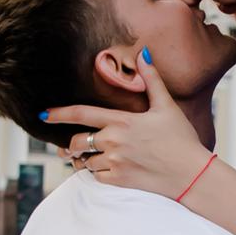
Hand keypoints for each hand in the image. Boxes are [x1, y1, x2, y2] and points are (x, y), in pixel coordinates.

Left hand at [45, 53, 213, 200]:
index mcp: (122, 121)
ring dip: (84, 161)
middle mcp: (114, 141)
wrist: (192, 174)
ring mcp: (115, 162)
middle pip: (76, 142)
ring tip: (92, 159)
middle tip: (71, 148)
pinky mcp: (119, 180)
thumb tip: (144, 54)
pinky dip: (96, 174)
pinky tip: (106, 170)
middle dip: (70, 145)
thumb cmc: (181, 139)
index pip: (82, 114)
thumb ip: (152, 80)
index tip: (43, 114)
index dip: (59, 114)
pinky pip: (95, 177)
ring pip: (84, 162)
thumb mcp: (166, 106)